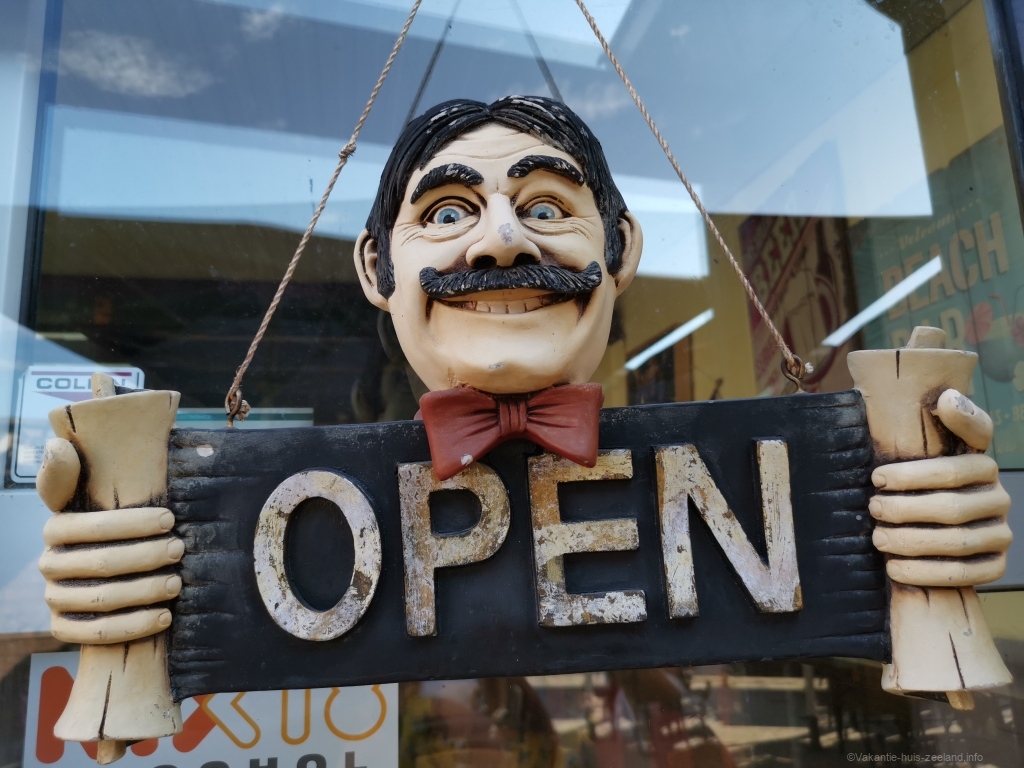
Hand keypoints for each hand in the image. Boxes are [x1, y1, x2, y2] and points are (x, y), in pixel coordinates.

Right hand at [36, 438, 183, 643]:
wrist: (108, 568)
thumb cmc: (114, 522)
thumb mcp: (97, 491)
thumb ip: (79, 470)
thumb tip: (58, 444)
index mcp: (56, 528)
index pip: (93, 526)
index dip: (133, 523)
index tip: (170, 518)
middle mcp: (50, 563)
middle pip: (104, 563)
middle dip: (148, 556)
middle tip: (181, 549)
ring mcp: (55, 597)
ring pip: (104, 599)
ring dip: (145, 592)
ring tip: (178, 583)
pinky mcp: (64, 627)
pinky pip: (99, 634)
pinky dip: (134, 626)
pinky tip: (165, 617)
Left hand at [869, 390, 1012, 586]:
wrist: (935, 524)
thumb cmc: (922, 477)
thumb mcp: (927, 447)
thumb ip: (940, 423)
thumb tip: (948, 397)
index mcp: (983, 465)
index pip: (952, 469)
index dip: (912, 475)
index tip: (876, 477)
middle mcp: (1000, 497)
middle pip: (949, 508)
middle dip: (903, 510)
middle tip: (872, 509)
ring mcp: (1002, 533)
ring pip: (956, 542)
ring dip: (911, 542)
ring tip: (878, 539)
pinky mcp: (996, 564)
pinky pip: (964, 574)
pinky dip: (926, 573)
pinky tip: (895, 568)